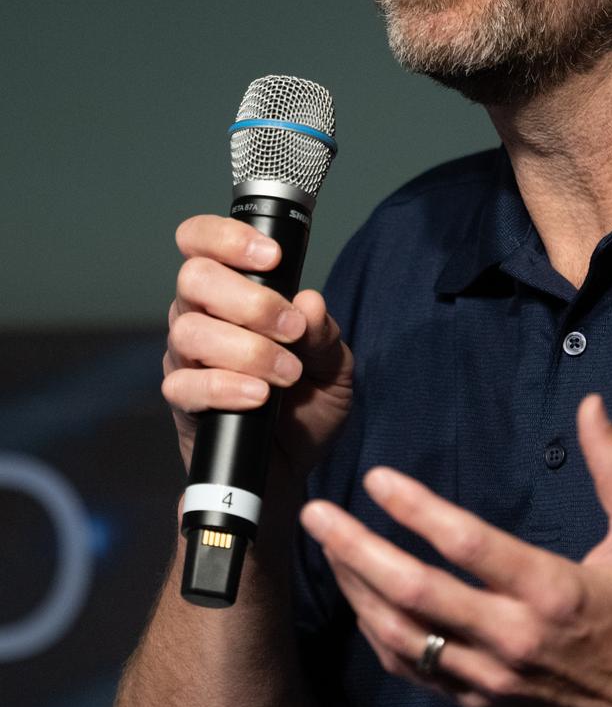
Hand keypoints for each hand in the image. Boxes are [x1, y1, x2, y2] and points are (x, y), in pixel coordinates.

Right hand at [162, 214, 353, 495]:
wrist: (295, 469)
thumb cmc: (309, 404)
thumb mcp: (335, 365)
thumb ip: (323, 333)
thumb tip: (309, 302)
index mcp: (232, 291)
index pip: (201, 241)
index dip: (226, 237)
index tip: (273, 258)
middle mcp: (200, 316)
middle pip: (194, 278)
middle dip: (249, 299)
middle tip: (290, 328)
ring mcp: (186, 358)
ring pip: (189, 331)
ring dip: (246, 349)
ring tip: (287, 373)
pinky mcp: (182, 402)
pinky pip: (185, 385)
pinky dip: (226, 388)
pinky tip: (259, 397)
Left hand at [300, 394, 611, 706]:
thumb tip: (592, 403)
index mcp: (552, 592)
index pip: (467, 545)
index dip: (415, 509)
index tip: (376, 478)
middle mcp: (513, 638)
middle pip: (415, 593)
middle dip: (356, 550)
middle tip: (316, 514)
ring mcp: (491, 678)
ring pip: (402, 636)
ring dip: (356, 590)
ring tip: (327, 547)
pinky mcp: (482, 703)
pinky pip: (414, 670)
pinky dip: (378, 634)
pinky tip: (361, 599)